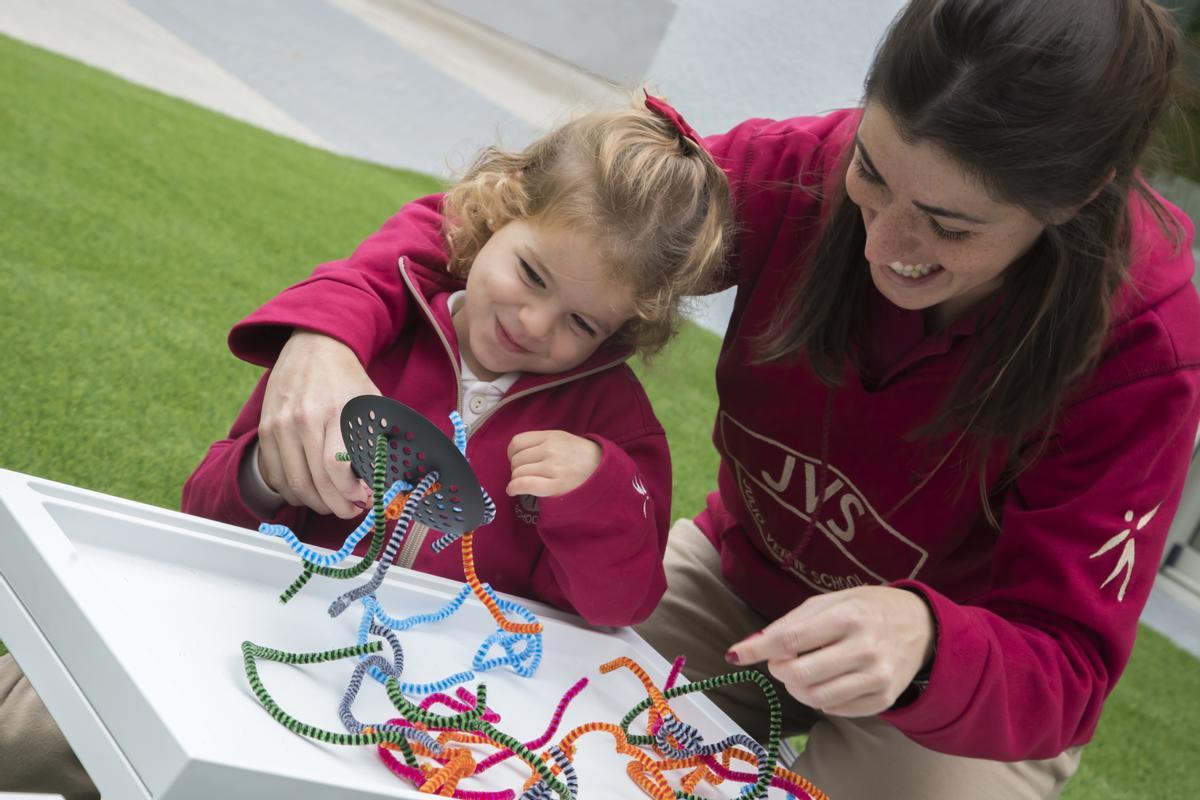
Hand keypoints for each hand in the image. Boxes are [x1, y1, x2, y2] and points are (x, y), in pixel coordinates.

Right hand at [258, 330, 378, 517]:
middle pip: (314, 482)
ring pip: (293, 484)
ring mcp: (280, 425)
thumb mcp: (371, 402)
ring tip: (332, 504)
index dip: (349, 493)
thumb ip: (373, 440)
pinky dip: (292, 491)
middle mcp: (303, 420)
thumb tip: (375, 481)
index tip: (362, 499)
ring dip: (315, 503)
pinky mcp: (265, 429)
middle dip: (336, 507)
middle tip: (350, 511)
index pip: (336, 467)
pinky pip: (274, 474)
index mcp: (334, 412)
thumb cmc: (346, 379)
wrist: (313, 347)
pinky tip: (309, 491)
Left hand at [506, 431, 601, 496]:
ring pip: (519, 473)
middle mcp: (551, 450)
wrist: (604, 471)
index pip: (517, 442)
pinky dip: (514, 488)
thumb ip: (541, 441)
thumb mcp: (563, 439)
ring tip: (524, 483)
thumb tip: (516, 453)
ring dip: (516, 480)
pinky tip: (513, 491)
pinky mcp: (555, 486)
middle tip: (525, 475)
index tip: (517, 461)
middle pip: (517, 460)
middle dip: (516, 469)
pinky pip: (525, 485)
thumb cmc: (581, 456)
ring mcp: (553, 468)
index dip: (512, 454)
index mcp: (551, 437)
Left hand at [725, 586, 934, 716]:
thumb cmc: (866, 608)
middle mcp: (865, 649)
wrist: (921, 626)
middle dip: (779, 670)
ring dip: (796, 687)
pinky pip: (834, 710)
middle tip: (782, 661)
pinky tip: (827, 680)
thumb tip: (750, 646)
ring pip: (814, 698)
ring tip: (801, 671)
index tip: (735, 654)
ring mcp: (877, 678)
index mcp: (849, 616)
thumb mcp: (830, 601)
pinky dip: (820, 698)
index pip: (791, 639)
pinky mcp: (883, 699)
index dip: (758, 649)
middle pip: (799, 674)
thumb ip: (790, 623)